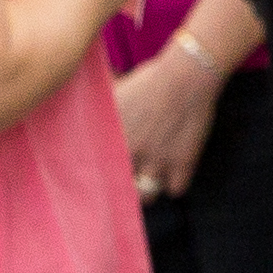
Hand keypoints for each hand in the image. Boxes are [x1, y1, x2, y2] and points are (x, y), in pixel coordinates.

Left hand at [112, 39, 227, 198]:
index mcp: (111, 137)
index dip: (103, 176)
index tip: (108, 174)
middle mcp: (129, 154)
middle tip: (130, 179)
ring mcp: (155, 162)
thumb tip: (86, 104)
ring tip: (150, 180)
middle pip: (121, 189)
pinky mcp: (181, 165)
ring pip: (147, 195)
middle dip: (125, 185)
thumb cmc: (151, 78)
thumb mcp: (117, 89)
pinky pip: (175, 189)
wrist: (186, 76)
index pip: (98, 172)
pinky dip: (176, 182)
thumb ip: (100, 105)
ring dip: (149, 189)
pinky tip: (175, 172)